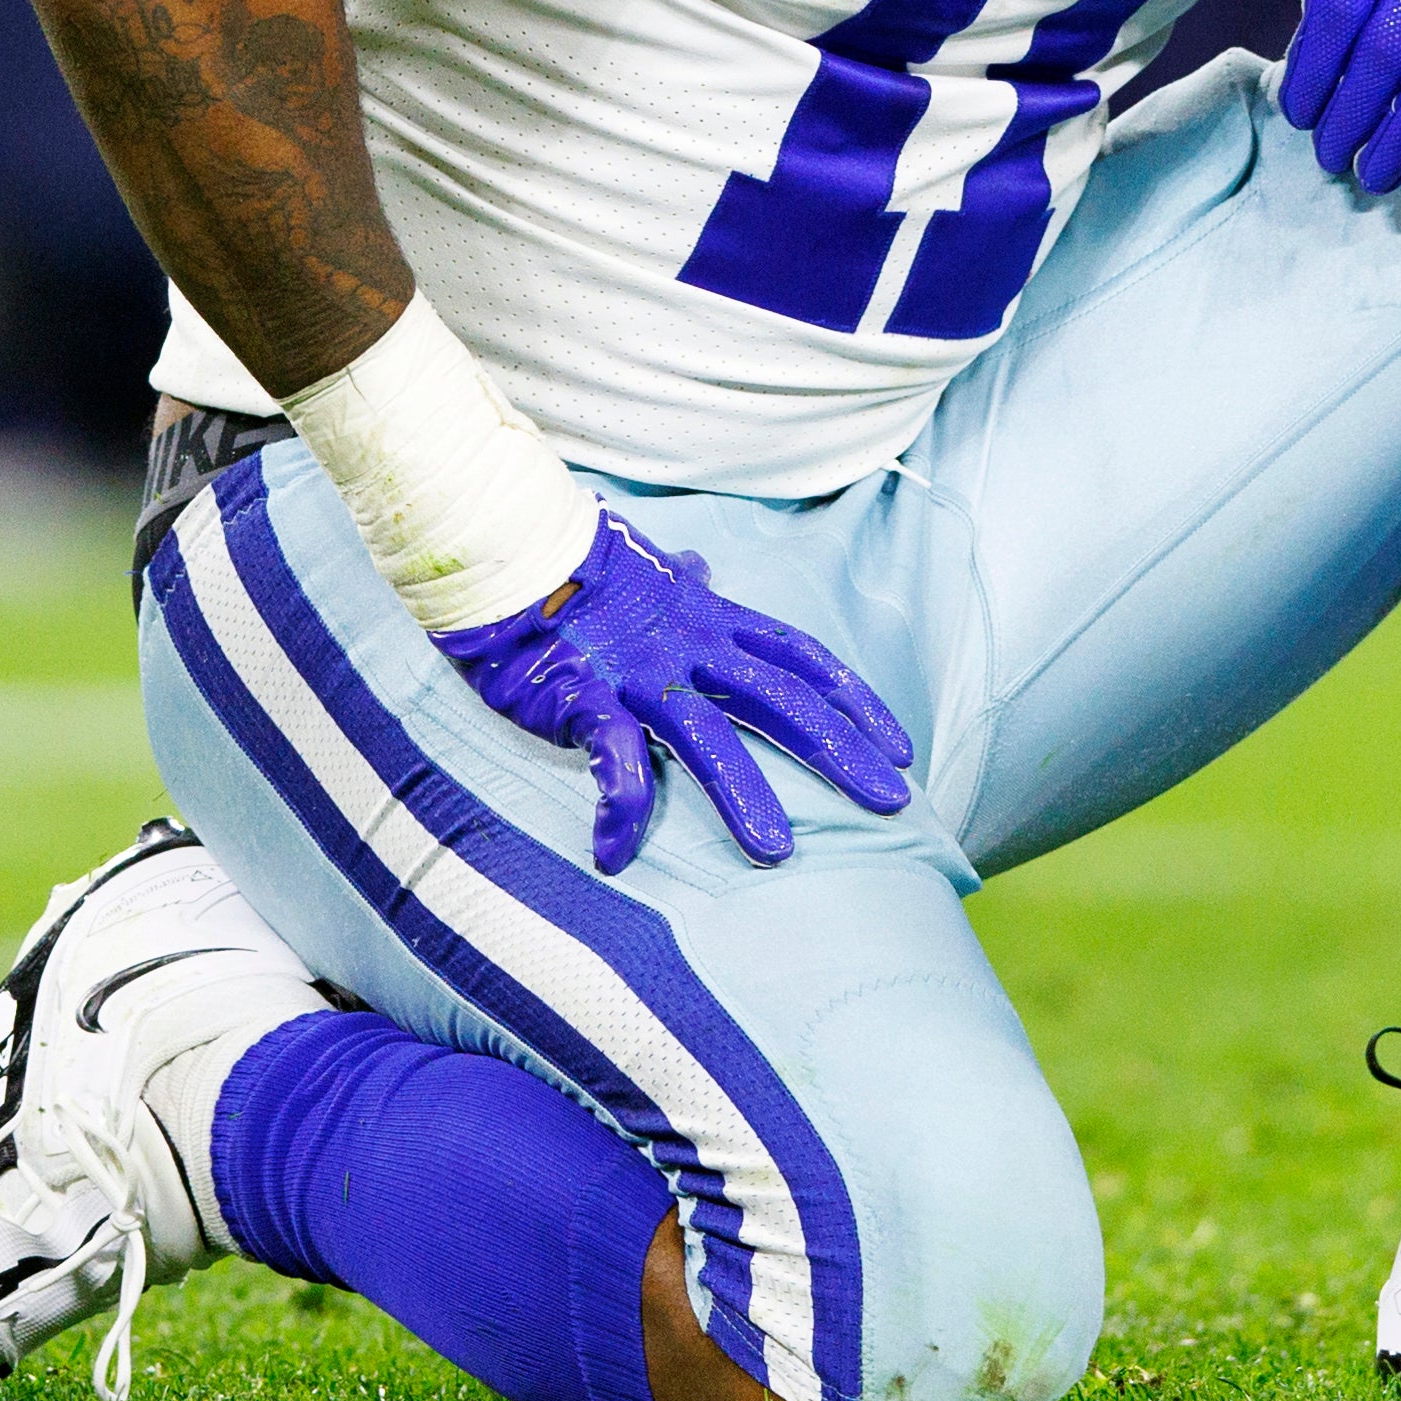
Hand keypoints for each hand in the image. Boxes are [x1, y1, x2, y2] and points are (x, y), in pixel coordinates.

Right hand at [433, 514, 913, 872]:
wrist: (502, 549)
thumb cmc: (571, 570)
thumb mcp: (641, 573)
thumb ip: (680, 583)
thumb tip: (699, 569)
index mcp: (708, 619)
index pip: (799, 657)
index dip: (853, 700)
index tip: (897, 747)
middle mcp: (686, 644)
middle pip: (780, 697)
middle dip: (840, 750)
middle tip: (890, 802)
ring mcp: (636, 670)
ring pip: (706, 733)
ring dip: (744, 794)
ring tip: (776, 851)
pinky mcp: (581, 692)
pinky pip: (608, 753)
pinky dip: (618, 803)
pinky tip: (617, 850)